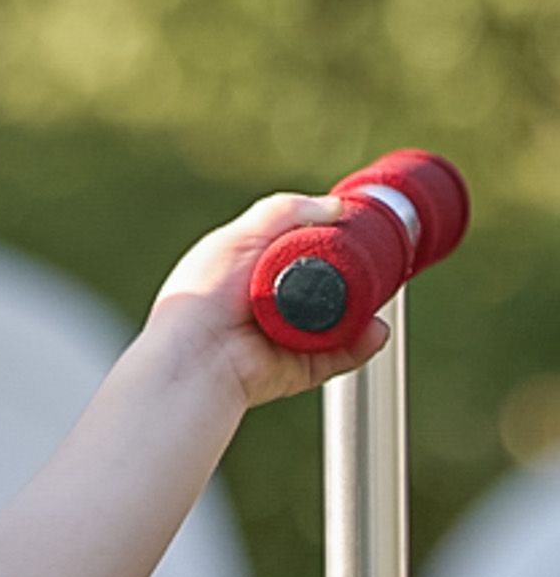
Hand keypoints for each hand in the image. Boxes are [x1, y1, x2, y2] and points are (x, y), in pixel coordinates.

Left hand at [147, 192, 389, 410]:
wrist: (195, 356)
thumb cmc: (205, 295)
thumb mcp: (238, 235)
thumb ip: (283, 212)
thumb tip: (335, 207)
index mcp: (253, 273)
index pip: (303, 252)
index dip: (331, 241)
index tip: (360, 229)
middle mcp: (270, 307)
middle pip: (328, 286)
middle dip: (356, 274)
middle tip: (378, 259)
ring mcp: (286, 339)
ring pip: (340, 320)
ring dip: (364, 307)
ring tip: (381, 290)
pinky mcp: (296, 368)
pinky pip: (338, 355)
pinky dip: (361, 343)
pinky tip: (375, 329)